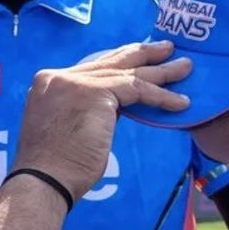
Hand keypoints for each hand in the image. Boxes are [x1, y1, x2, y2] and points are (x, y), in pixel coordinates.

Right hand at [15, 42, 189, 200]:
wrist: (44, 180)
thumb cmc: (56, 168)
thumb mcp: (67, 127)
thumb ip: (85, 110)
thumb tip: (113, 108)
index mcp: (49, 82)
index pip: (93, 67)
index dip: (120, 63)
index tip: (141, 60)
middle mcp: (60, 76)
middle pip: (110, 61)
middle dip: (142, 54)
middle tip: (167, 48)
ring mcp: (76, 82)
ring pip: (128, 72)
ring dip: (161, 72)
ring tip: (185, 67)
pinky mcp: (95, 93)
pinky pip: (137, 89)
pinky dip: (161, 96)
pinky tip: (180, 102)